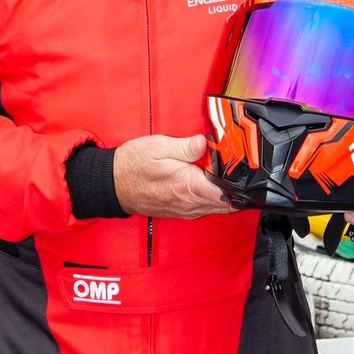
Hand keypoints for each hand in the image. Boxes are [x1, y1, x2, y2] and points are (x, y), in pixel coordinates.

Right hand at [113, 133, 232, 218]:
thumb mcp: (159, 146)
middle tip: (230, 168)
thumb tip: (205, 142)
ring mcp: (185, 210)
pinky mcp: (181, 211)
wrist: (114, 183)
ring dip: (222, 193)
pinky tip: (205, 181)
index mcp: (188, 186)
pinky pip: (204, 208)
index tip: (239, 169)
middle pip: (226, 203)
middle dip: (233, 188)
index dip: (237, 183)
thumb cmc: (133, 165)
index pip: (226, 194)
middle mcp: (189, 203)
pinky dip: (210, 197)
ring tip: (216, 172)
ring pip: (217, 207)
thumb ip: (185, 146)